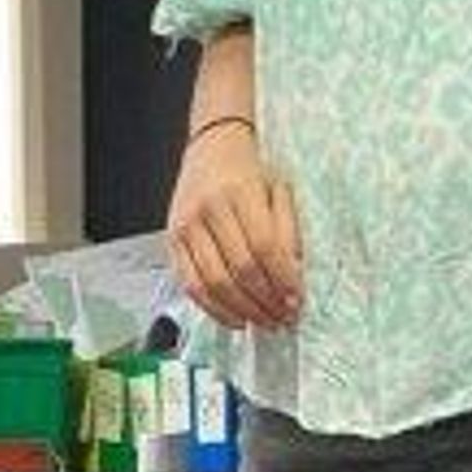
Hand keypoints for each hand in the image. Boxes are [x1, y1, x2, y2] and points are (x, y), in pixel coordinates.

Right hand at [167, 123, 303, 329]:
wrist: (210, 150)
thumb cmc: (248, 172)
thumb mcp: (279, 189)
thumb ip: (288, 232)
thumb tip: (294, 278)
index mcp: (239, 192)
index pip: (264, 246)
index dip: (283, 279)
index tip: (298, 300)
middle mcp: (208, 210)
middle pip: (240, 269)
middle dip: (267, 301)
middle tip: (285, 317)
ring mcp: (186, 228)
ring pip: (214, 283)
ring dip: (244, 310)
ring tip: (266, 322)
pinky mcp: (172, 243)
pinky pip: (191, 286)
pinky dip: (215, 310)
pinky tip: (237, 318)